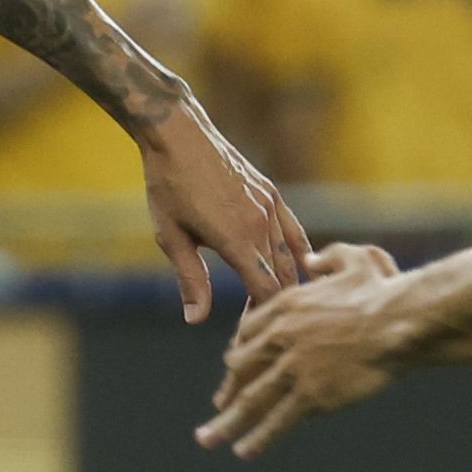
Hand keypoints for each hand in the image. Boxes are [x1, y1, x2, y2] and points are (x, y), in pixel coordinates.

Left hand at [135, 100, 315, 322]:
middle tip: (262, 327)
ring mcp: (270, 207)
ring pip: (291, 256)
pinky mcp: (272, 194)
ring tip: (279, 306)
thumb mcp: (171, 238)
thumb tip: (196, 320)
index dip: (260, 317)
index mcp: (237, 239)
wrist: (179, 135)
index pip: (265, 291)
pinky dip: (300, 254)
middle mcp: (261, 224)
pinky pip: (294, 231)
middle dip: (274, 305)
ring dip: (287, 282)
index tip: (250, 335)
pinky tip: (303, 269)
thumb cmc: (168, 187)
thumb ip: (191, 280)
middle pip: (282, 278)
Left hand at [197, 242, 405, 455]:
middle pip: (241, 367)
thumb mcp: (355, 259)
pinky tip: (245, 451)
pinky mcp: (311, 394)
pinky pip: (278, 421)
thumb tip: (311, 258)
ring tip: (208, 439)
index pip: (247, 333)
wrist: (400, 321)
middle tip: (221, 405)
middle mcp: (280, 338)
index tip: (235, 366)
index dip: (240, 351)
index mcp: (286, 307)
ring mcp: (293, 368)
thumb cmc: (384, 290)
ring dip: (227, 423)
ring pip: (250, 400)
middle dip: (229, 388)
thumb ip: (328, 257)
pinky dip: (260, 438)